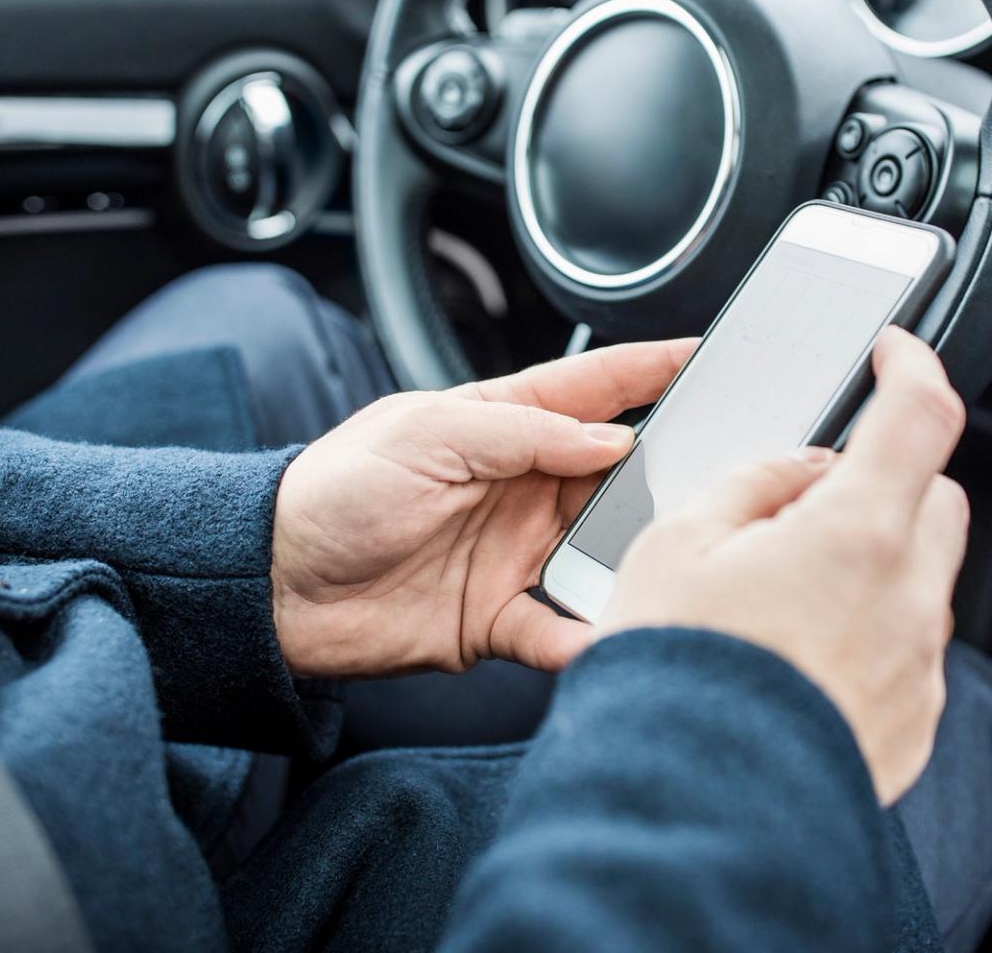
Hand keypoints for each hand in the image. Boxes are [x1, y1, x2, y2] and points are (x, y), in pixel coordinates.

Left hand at [270, 338, 694, 678]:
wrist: (273, 586)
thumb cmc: (332, 492)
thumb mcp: (427, 434)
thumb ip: (523, 432)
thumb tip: (611, 438)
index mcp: (502, 423)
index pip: (594, 386)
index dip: (651, 367)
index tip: (708, 356)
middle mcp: (520, 486)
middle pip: (617, 474)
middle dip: (668, 473)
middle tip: (718, 475)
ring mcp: (515, 552)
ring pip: (603, 552)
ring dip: (633, 557)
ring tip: (669, 559)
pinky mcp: (497, 617)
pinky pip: (557, 628)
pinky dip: (582, 636)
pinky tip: (602, 635)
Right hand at [597, 326, 969, 805]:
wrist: (692, 812)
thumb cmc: (675, 680)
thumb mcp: (675, 545)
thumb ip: (751, 485)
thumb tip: (798, 469)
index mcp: (856, 533)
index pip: (922, 413)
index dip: (913, 364)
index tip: (893, 352)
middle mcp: (909, 598)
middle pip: (936, 497)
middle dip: (887, 482)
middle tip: (808, 504)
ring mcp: (919, 668)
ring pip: (923, 579)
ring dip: (874, 564)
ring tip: (782, 598)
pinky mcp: (914, 725)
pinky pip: (910, 652)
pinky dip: (869, 636)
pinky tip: (798, 657)